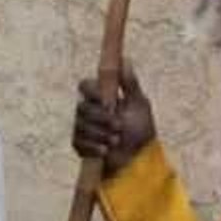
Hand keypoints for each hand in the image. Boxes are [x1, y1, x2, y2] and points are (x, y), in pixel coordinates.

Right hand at [73, 60, 156, 176]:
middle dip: (102, 119)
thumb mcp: (139, 105)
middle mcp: (88, 111)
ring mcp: (82, 128)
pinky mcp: (79, 144)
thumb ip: (130, 83)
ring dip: (101, 134)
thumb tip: (125, 60)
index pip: (85, 86)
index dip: (92, 92)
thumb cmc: (141, 131)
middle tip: (119, 127)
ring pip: (81, 126)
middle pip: (82, 107)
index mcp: (101, 97)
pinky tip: (106, 151)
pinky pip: (79, 142)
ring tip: (116, 142)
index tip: (105, 100)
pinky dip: (94, 147)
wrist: (138, 160)